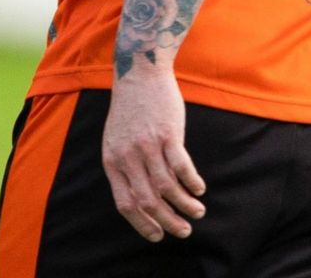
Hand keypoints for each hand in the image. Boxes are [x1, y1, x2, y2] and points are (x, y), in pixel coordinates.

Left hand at [101, 61, 206, 241]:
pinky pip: (182, 167)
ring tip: (197, 212)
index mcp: (111, 161)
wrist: (137, 74)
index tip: (158, 235)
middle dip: (168, 222)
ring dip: (185, 206)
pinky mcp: (167, 134)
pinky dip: (192, 183)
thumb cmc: (129, 111)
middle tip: (184, 232)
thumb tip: (141, 199)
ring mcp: (147, 146)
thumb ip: (125, 166)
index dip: (142, 224)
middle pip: (148, 201)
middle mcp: (127, 157)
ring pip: (167, 188)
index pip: (125, 204)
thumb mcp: (115, 140)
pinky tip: (199, 189)